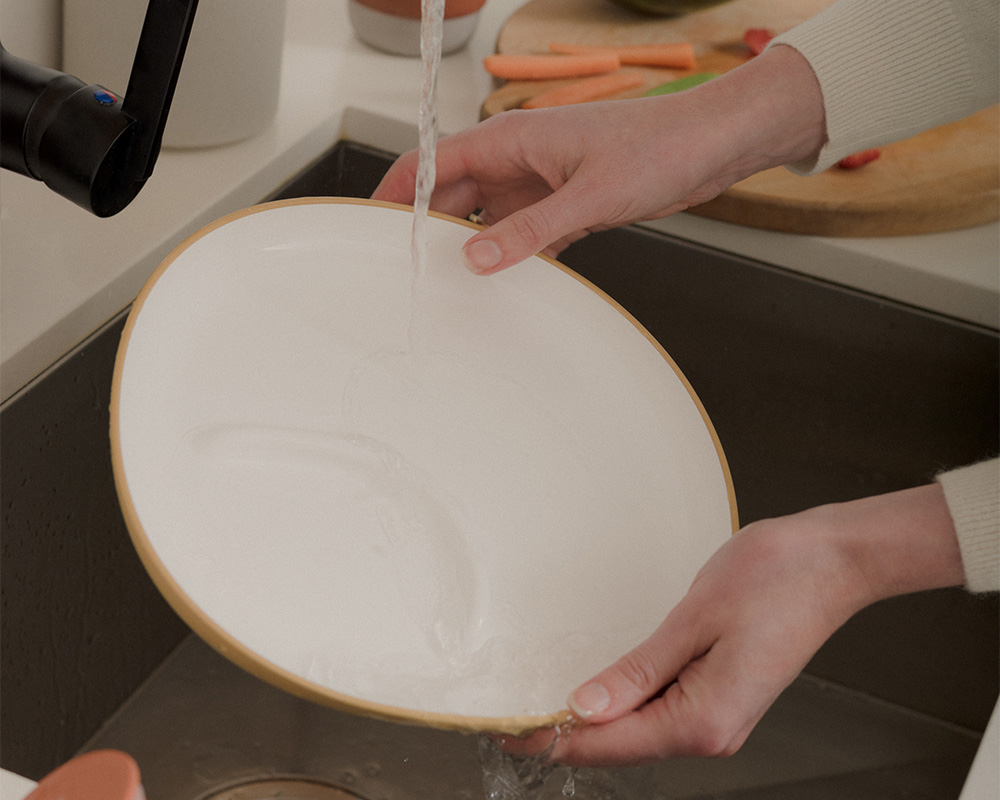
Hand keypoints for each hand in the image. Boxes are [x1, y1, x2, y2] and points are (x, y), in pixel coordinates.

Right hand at [373, 45, 825, 273]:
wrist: (710, 146)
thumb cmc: (657, 146)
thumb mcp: (588, 196)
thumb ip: (530, 229)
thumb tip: (477, 258)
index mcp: (510, 139)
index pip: (432, 165)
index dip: (397, 196)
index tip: (371, 227)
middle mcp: (517, 160)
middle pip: (452, 197)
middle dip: (429, 231)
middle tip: (407, 272)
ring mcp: (539, 183)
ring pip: (486, 220)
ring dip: (471, 250)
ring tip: (449, 287)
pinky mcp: (564, 205)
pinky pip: (521, 236)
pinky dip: (511, 259)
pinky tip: (506, 286)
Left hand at [500, 484, 963, 766]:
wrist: (832, 560)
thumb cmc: (779, 578)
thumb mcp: (694, 619)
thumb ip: (638, 671)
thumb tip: (586, 707)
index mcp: (705, 718)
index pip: (610, 744)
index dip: (554, 739)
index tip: (510, 729)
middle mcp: (714, 730)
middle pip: (622, 745)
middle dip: (567, 734)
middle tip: (514, 716)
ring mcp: (720, 716)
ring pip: (640, 732)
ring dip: (594, 723)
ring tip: (546, 706)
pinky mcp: (722, 696)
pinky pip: (661, 713)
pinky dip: (624, 707)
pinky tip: (601, 693)